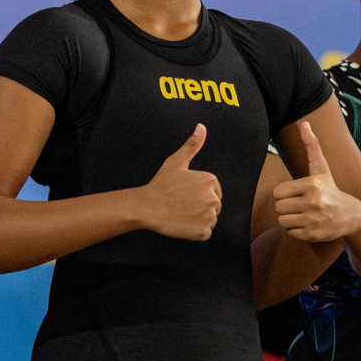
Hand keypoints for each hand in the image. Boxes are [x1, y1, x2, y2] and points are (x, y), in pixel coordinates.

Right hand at [142, 123, 221, 239]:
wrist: (146, 206)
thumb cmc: (161, 184)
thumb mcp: (176, 162)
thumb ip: (192, 145)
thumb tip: (202, 127)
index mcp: (210, 181)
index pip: (214, 192)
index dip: (198, 195)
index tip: (184, 195)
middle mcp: (214, 198)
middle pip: (214, 206)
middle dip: (200, 207)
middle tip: (181, 205)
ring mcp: (209, 216)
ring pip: (210, 219)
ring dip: (198, 219)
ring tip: (181, 213)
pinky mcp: (203, 232)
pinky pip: (204, 233)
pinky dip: (195, 231)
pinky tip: (182, 224)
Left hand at [272, 122, 360, 242]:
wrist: (352, 216)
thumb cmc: (331, 190)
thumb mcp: (322, 169)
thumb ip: (312, 146)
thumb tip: (304, 123)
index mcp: (313, 184)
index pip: (278, 192)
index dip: (285, 193)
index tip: (298, 193)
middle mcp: (314, 202)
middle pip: (278, 207)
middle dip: (287, 207)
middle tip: (300, 205)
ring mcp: (314, 220)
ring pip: (282, 221)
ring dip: (290, 219)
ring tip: (304, 214)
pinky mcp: (313, 235)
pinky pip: (290, 232)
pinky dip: (296, 230)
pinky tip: (309, 224)